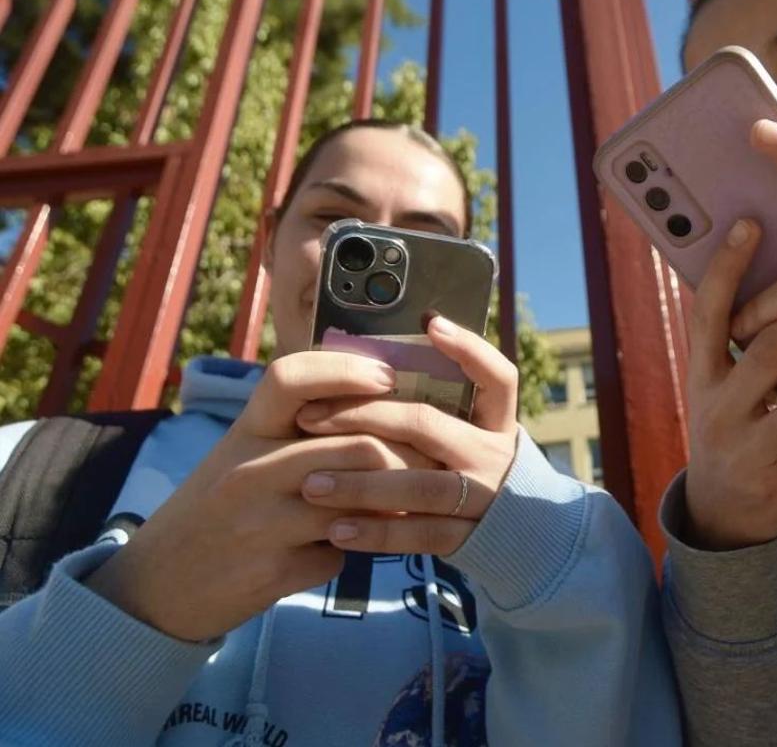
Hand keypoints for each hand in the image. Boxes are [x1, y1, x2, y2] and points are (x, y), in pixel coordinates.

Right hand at [86, 352, 402, 640]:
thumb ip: (295, 429)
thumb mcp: (243, 452)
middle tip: (436, 456)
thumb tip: (377, 401)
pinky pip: (341, 553)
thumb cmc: (218, 505)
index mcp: (245, 430)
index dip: (346, 371)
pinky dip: (358, 549)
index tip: (388, 375)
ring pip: (358, 502)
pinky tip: (362, 545)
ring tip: (415, 499)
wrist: (160, 584)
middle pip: (354, 446)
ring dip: (394, 503)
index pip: (291, 377)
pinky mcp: (274, 571)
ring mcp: (262, 523)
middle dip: (409, 454)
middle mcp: (250, 470)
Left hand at [295, 315, 520, 555]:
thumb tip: (370, 368)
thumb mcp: (473, 435)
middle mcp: (493, 454)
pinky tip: (337, 530)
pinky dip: (376, 533)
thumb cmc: (474, 471)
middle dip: (363, 418)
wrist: (526, 535)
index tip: (431, 323)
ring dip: (360, 485)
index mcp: (497, 422)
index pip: (497, 375)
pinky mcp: (469, 538)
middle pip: (427, 425)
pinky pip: (418, 534)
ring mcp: (484, 498)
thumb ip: (439, 409)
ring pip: (418, 486)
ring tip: (311, 485)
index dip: (469, 348)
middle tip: (308, 417)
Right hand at [683, 217, 776, 551]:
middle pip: (769, 351)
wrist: (721, 514)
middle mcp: (716, 409)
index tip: (752, 222)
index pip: (707, 313)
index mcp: (700, 374)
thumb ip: (742, 337)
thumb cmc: (733, 424)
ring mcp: (748, 450)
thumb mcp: (720, 381)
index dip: (727, 269)